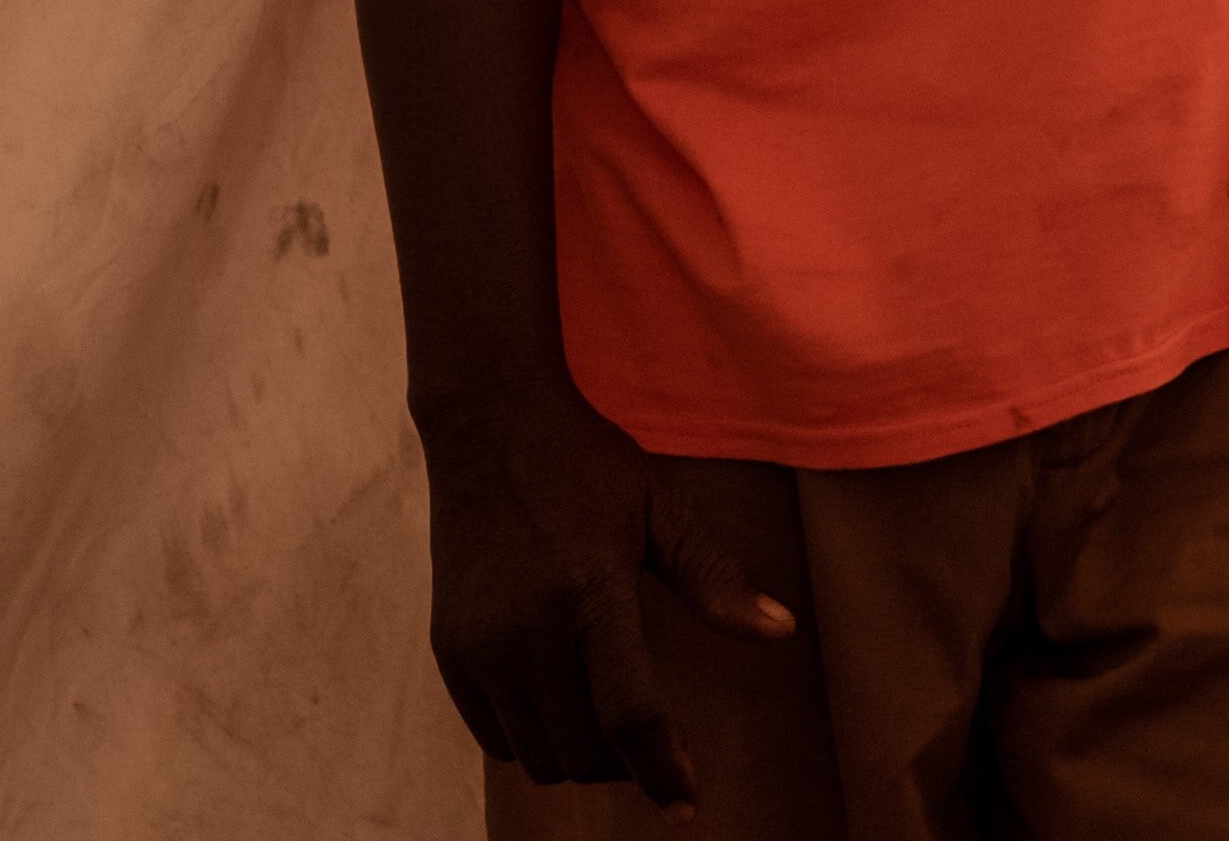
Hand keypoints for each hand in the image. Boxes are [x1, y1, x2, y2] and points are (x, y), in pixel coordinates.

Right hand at [418, 384, 797, 817]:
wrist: (489, 425)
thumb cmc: (585, 464)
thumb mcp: (661, 508)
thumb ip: (715, 578)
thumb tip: (781, 631)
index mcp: (591, 592)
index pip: (629, 714)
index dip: (661, 770)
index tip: (686, 803)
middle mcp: (527, 629)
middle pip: (582, 751)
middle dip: (624, 762)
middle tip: (649, 736)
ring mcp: (480, 644)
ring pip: (537, 755)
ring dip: (577, 754)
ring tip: (604, 714)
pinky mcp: (447, 648)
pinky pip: (493, 735)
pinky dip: (531, 737)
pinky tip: (558, 699)